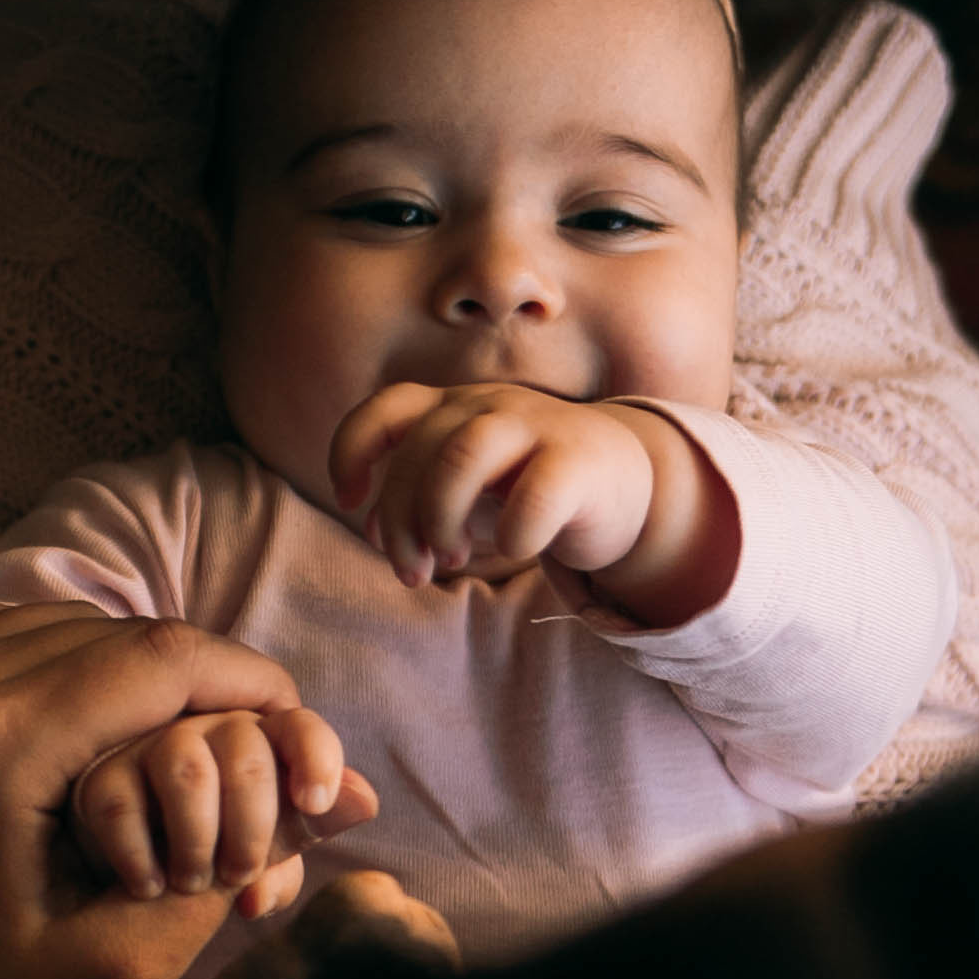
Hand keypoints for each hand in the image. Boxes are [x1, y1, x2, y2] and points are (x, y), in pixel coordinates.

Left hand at [0, 623, 336, 978]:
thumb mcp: (134, 960)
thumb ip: (240, 859)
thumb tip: (356, 793)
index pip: (155, 658)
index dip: (241, 676)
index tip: (290, 709)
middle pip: (98, 632)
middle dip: (182, 675)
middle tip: (240, 723)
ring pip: (39, 626)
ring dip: (111, 664)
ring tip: (166, 723)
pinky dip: (40, 668)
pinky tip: (79, 720)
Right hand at [70, 703, 376, 912]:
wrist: (127, 893)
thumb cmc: (207, 865)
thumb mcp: (257, 858)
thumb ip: (301, 832)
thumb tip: (364, 800)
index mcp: (257, 744)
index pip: (298, 727)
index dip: (315, 756)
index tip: (313, 805)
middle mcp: (206, 732)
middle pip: (246, 751)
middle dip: (253, 826)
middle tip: (240, 876)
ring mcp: (147, 749)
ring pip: (186, 769)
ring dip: (199, 841)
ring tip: (193, 884)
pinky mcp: (98, 780)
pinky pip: (122, 805)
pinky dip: (141, 859)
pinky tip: (149, 889)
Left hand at [330, 383, 738, 622]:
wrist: (627, 482)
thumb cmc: (531, 487)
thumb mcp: (468, 487)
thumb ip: (418, 499)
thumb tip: (373, 529)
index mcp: (454, 408)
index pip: (385, 410)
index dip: (352, 452)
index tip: (351, 503)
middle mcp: (488, 406)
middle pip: (419, 450)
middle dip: (400, 521)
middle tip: (412, 572)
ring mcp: (535, 426)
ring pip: (461, 456)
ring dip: (440, 518)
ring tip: (449, 560)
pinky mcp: (578, 460)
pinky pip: (532, 497)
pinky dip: (512, 534)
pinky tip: (514, 549)